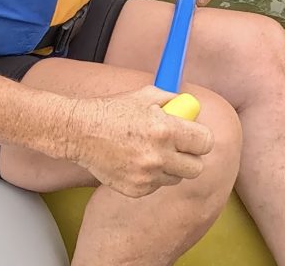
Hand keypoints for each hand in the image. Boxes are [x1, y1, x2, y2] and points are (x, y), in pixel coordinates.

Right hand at [67, 85, 213, 197]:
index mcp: (166, 130)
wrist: (79, 132)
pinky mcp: (135, 189)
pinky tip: (138, 161)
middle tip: (181, 148)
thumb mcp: (146, 95)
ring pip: (176, 178)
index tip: (196, 137)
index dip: (202, 138)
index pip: (205, 142)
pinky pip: (156, 185)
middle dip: (191, 156)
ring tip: (154, 152)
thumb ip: (172, 101)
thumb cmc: (112, 111)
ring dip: (171, 167)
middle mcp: (159, 156)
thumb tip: (189, 106)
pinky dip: (152, 176)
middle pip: (197, 168)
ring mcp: (146, 176)